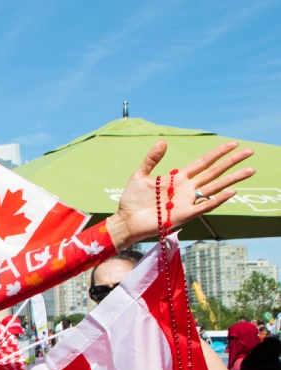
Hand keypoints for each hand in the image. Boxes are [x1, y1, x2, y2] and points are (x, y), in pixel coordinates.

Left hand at [109, 140, 254, 246]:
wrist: (125, 220)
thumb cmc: (132, 199)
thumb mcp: (140, 175)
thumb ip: (151, 159)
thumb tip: (163, 141)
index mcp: (177, 178)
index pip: (203, 162)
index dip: (218, 153)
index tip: (233, 143)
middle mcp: (186, 188)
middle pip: (214, 172)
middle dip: (232, 162)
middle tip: (250, 152)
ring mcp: (187, 201)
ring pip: (215, 187)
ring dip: (232, 179)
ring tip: (250, 170)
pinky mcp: (185, 214)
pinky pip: (205, 206)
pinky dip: (218, 199)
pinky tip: (231, 191)